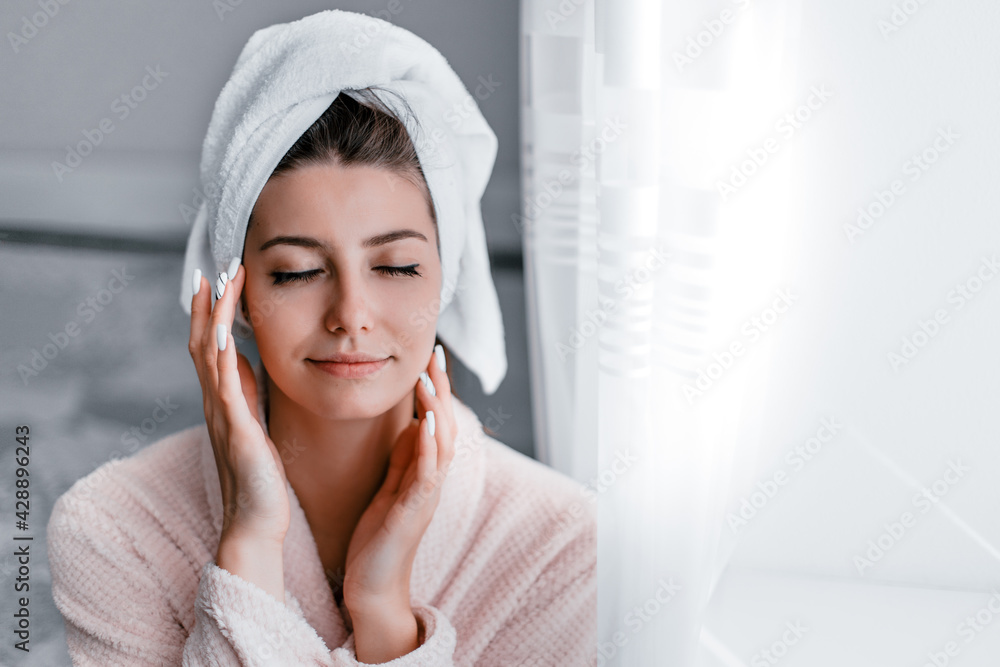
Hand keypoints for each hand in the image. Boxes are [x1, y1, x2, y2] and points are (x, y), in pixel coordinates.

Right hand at [188, 263, 290, 544]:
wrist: (255, 524)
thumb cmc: (260, 479)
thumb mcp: (256, 426)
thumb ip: (248, 395)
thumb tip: (246, 362)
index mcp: (224, 402)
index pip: (212, 346)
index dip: (213, 312)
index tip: (221, 278)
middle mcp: (217, 405)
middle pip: (204, 342)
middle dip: (210, 304)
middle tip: (218, 267)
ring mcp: (223, 417)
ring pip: (210, 357)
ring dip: (214, 318)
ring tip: (220, 285)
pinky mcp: (237, 432)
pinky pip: (225, 388)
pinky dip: (222, 358)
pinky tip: (225, 333)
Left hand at [342, 346, 456, 659]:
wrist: (373, 587)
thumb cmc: (379, 539)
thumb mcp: (390, 488)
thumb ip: (402, 457)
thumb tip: (410, 422)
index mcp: (423, 472)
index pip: (435, 420)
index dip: (435, 389)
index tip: (431, 356)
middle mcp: (431, 480)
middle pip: (444, 425)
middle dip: (441, 389)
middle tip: (436, 353)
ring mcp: (426, 496)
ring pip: (440, 444)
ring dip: (436, 410)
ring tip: (429, 378)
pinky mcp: (413, 512)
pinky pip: (426, 474)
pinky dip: (427, 446)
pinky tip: (423, 423)